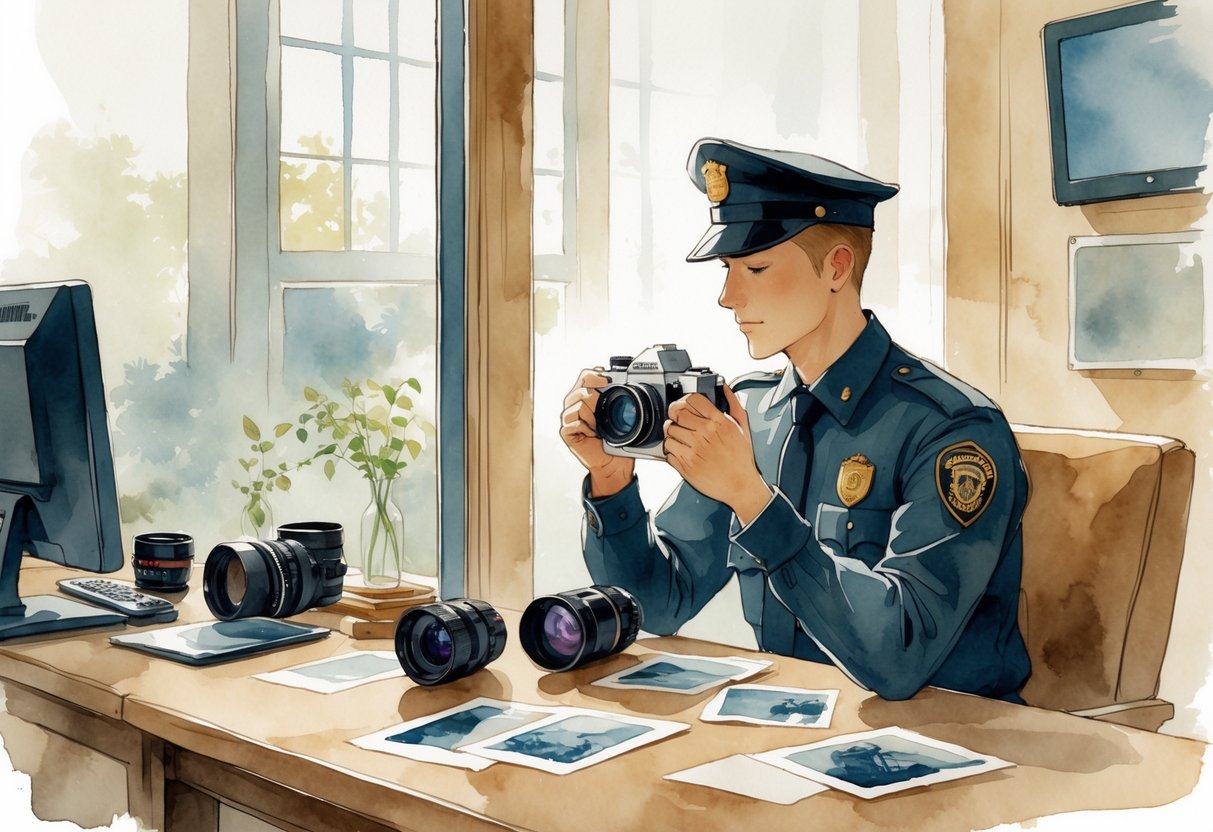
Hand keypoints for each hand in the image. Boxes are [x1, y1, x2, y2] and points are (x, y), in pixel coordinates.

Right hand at [559, 369, 634, 497]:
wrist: (612, 463)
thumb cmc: (615, 439)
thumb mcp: (618, 414)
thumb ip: (615, 397)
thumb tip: (624, 379)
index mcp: (585, 396)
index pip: (585, 376)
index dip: (595, 375)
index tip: (608, 381)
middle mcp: (573, 404)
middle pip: (580, 388)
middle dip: (595, 398)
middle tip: (604, 410)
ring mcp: (568, 418)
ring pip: (578, 404)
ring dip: (592, 415)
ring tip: (598, 426)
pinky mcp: (565, 432)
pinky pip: (575, 422)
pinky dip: (587, 428)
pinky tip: (592, 434)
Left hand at [663, 384, 771, 523]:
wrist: (740, 485)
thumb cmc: (741, 459)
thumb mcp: (742, 427)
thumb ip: (733, 404)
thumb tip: (725, 388)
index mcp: (719, 422)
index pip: (692, 399)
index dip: (685, 400)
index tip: (684, 405)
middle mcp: (705, 434)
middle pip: (677, 412)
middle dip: (675, 414)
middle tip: (677, 419)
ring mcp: (694, 449)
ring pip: (669, 431)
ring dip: (672, 432)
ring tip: (680, 437)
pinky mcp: (686, 465)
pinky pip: (668, 450)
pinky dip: (671, 450)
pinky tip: (680, 450)